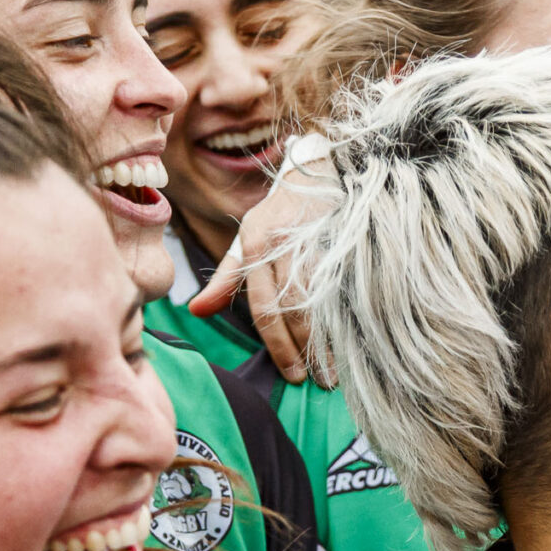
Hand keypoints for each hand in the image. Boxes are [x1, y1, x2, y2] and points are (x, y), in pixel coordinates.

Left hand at [192, 160, 332, 386]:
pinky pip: (341, 283)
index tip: (293, 375)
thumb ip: (225, 280)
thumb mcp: (247, 242)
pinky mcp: (339, 237)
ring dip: (327, 338)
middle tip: (318, 380)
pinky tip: (354, 337)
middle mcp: (281, 243)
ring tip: (336, 368)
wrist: (318, 170)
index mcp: (254, 247)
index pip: (263, 307)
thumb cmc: (279, 214)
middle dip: (304, 349)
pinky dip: (346, 314)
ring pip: (317, 298)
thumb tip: (196, 312)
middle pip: (290, 308)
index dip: (278, 345)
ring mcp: (312, 239)